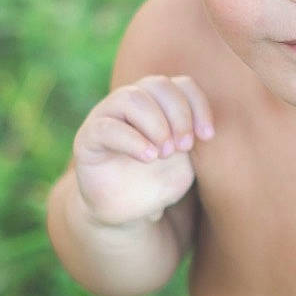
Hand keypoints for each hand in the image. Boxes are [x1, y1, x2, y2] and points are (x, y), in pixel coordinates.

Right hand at [72, 74, 213, 225]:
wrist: (125, 211)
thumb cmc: (157, 181)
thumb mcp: (185, 161)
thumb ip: (193, 138)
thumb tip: (205, 125)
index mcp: (158, 102)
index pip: (182, 85)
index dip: (198, 105)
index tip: (207, 136)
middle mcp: (130, 102)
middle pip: (158, 84)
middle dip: (178, 114)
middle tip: (184, 147)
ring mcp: (106, 116)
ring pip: (131, 98)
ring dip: (156, 124)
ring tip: (165, 154)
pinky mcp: (88, 138)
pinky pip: (107, 127)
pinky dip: (133, 140)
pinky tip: (148, 157)